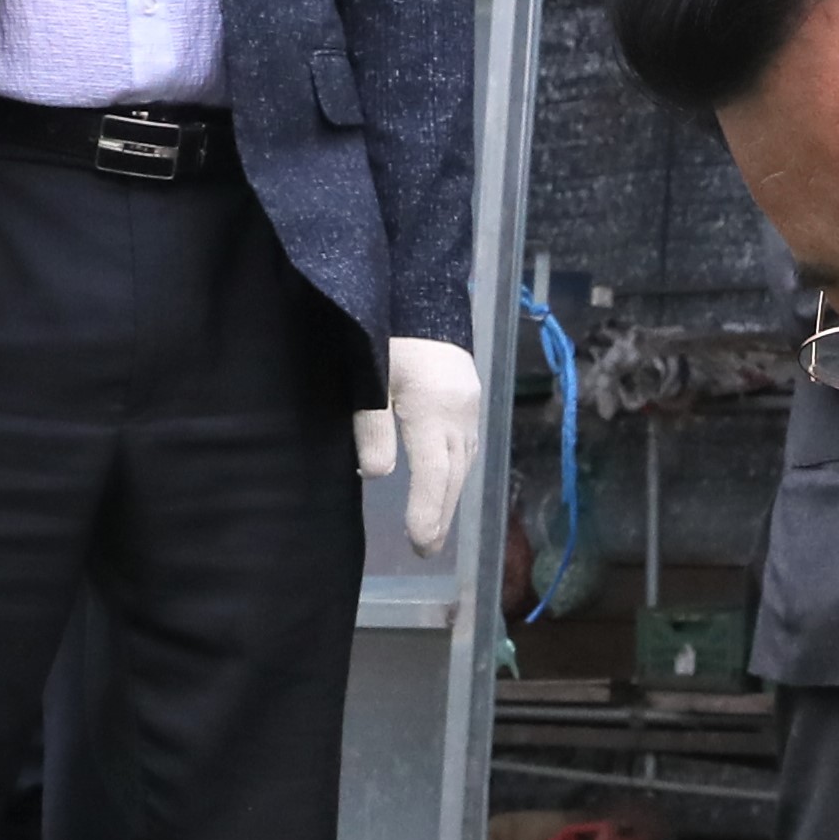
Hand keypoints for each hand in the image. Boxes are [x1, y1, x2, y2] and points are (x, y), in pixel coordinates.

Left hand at [359, 335, 482, 558]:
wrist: (420, 290)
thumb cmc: (387, 332)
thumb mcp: (368, 376)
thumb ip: (371, 425)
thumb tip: (375, 474)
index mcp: (434, 408)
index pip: (434, 474)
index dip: (427, 513)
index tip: (419, 545)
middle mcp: (460, 412)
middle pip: (454, 474)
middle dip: (441, 514)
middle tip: (425, 550)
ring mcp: (469, 404)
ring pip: (463, 461)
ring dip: (449, 496)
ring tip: (434, 526)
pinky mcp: (469, 395)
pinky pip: (466, 444)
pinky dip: (455, 470)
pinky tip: (445, 483)